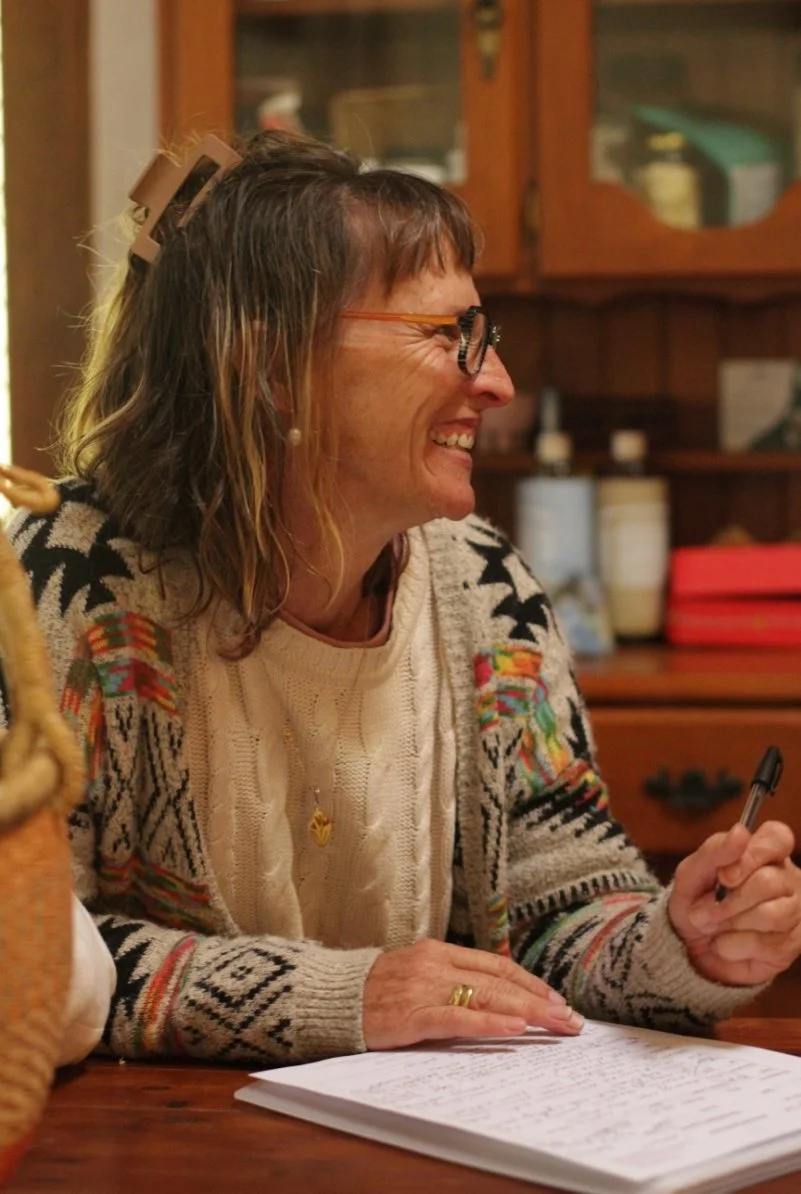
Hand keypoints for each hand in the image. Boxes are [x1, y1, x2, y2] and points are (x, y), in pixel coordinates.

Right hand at [362, 939, 582, 1050]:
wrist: (329, 997)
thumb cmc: (375, 990)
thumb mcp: (417, 974)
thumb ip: (451, 980)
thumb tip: (496, 998)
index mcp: (439, 952)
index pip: (497, 966)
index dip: (531, 983)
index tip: (559, 1000)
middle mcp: (435, 965)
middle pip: (499, 982)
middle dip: (540, 1001)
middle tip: (571, 1020)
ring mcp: (423, 989)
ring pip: (485, 998)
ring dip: (526, 1013)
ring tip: (555, 1025)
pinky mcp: (409, 1015)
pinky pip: (455, 1019)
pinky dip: (487, 1025)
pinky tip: (512, 1030)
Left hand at [669, 820, 800, 985]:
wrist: (691, 946)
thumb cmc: (695, 900)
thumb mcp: (691, 873)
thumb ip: (715, 851)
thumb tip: (740, 832)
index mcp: (764, 852)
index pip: (778, 838)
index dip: (752, 855)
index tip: (724, 876)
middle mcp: (786, 878)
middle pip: (769, 882)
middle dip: (728, 901)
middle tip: (700, 913)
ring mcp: (794, 911)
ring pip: (772, 916)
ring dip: (730, 924)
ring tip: (711, 926)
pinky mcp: (792, 945)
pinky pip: (767, 945)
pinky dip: (734, 946)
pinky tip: (724, 944)